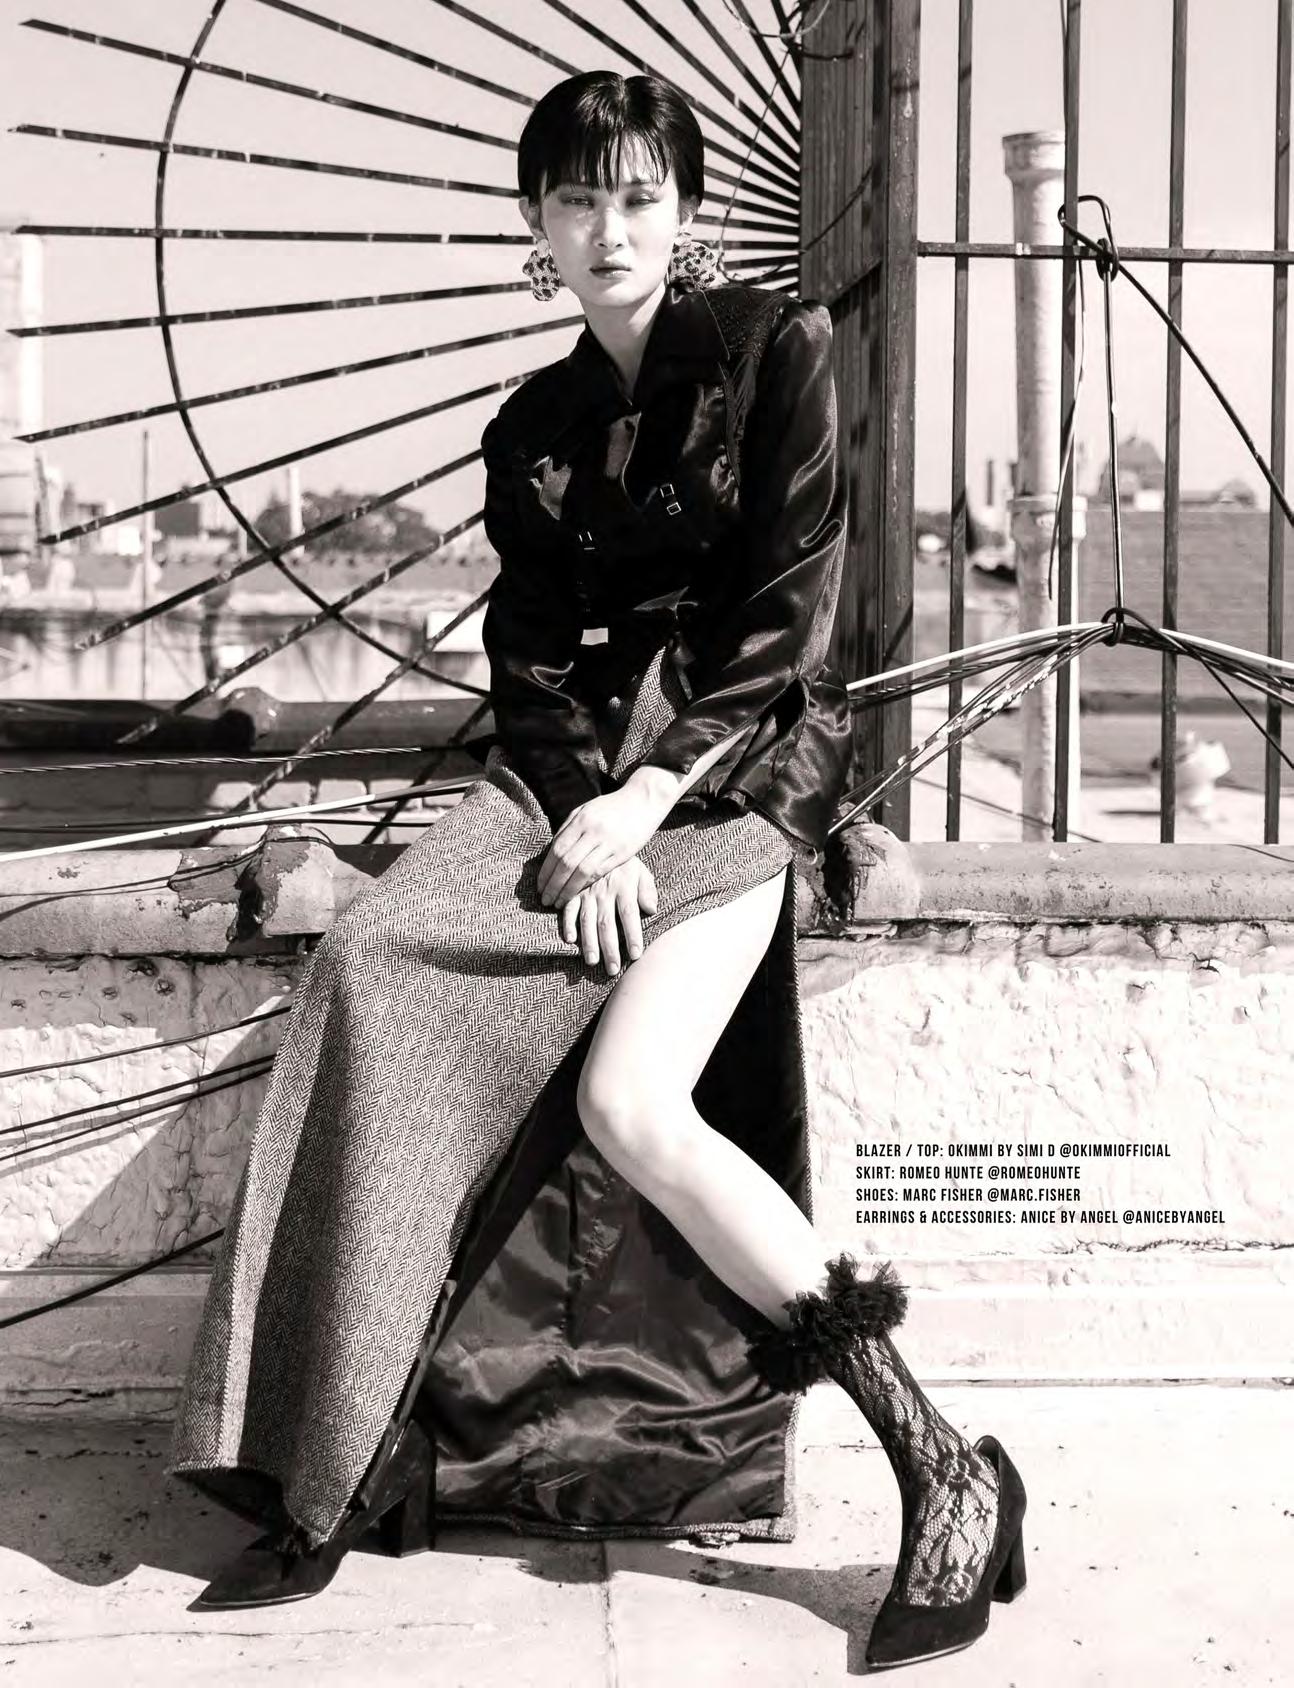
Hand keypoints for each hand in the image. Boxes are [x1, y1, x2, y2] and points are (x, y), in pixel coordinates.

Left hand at [537, 785, 666, 909]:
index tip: (540, 886)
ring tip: (559, 902)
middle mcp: (593, 831)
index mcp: (581, 819)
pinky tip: (579, 893)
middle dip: (553, 885)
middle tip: (545, 899)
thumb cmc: (610, 807)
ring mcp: (609, 842)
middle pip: (567, 863)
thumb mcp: (586, 810)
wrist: (642, 800)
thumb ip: (568, 829)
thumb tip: (551, 852)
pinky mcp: (623, 852)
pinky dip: (586, 884)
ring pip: (583, 871)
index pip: (557, 850)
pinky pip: (601, 871)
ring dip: (568, 890)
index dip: (546, 871)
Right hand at [558, 856, 658, 977]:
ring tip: (592, 962)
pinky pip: (568, 908)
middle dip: (610, 948)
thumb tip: (652, 909)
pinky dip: (567, 924)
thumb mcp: (640, 871)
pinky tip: (569, 940)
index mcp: (624, 886)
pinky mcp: (572, 891)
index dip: (633, 936)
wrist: (598, 841)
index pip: (630, 915)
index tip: (635, 956)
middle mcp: (604, 891)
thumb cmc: (624, 863)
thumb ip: (647, 889)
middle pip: (607, 924)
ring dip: (589, 942)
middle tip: (612, 969)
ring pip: (587, 920)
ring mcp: (586, 892)